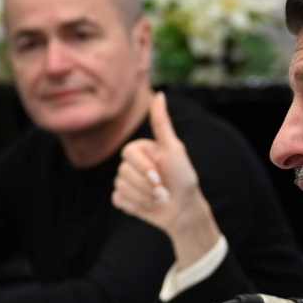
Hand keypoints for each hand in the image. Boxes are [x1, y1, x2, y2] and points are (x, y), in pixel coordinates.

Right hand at [112, 93, 221, 263]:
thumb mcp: (174, 148)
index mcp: (139, 149)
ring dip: (144, 198)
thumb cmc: (182, 177)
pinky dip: (135, 206)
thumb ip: (162, 122)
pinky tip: (147, 206)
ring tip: (159, 199)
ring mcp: (124, 181)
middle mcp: (130, 164)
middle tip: (163, 191)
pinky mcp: (122, 199)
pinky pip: (118, 200)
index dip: (144, 168)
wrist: (184, 209)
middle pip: (123, 173)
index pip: (128, 154)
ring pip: (122, 187)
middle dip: (146, 186)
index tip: (159, 177)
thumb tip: (160, 93)